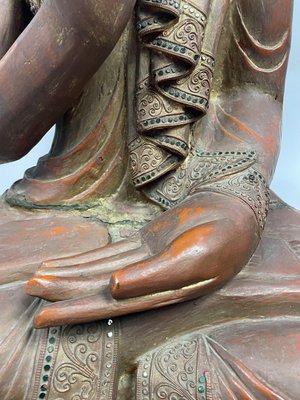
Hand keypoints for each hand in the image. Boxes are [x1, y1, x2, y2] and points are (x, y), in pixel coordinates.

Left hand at [25, 191, 258, 327]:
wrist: (233, 209)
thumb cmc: (221, 234)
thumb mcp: (193, 257)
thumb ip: (154, 276)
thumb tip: (113, 288)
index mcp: (163, 291)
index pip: (111, 306)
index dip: (77, 310)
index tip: (44, 315)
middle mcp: (149, 281)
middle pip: (98, 290)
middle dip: (64, 293)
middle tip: (30, 294)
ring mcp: (145, 261)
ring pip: (100, 271)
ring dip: (70, 275)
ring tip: (38, 279)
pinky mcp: (144, 243)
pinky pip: (110, 252)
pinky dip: (87, 258)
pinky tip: (69, 261)